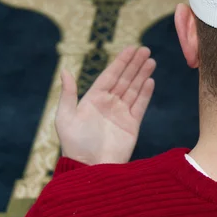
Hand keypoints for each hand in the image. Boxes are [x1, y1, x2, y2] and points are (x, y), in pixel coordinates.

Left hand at [55, 46, 155, 165]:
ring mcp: (121, 113)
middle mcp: (109, 104)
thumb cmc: (75, 144)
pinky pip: (140, 105)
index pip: (110, 75)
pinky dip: (146, 93)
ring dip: (142, 74)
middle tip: (145, 49)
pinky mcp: (132, 124)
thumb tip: (65, 71)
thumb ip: (68, 94)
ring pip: (134, 89)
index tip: (131, 48)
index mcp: (93, 99)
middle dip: (135, 64)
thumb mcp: (65, 118)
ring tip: (151, 61)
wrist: (90, 168)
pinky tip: (150, 81)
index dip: (121, 62)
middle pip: (125, 79)